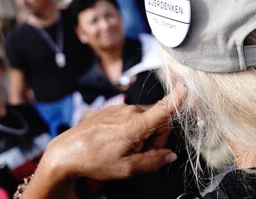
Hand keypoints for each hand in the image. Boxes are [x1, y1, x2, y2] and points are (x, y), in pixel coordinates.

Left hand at [39, 85, 184, 181]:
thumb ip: (154, 161)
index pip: (165, 108)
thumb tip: (169, 156)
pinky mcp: (112, 110)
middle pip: (158, 122)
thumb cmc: (92, 159)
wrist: (65, 152)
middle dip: (155, 139)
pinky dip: (131, 131)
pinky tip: (116, 143)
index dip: (179, 97)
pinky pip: (131, 119)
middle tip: (139, 154)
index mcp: (136, 125)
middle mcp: (130, 111)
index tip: (189, 86)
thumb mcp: (127, 169)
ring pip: (145, 121)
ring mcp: (120, 109)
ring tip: (124, 150)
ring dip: (142, 136)